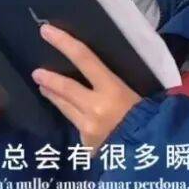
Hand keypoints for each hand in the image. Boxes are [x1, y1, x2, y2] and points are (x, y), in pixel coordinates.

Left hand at [32, 24, 142, 154]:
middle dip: (48, 79)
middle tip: (36, 72)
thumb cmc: (151, 119)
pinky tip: (73, 115)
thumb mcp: (138, 94)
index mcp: (113, 90)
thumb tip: (101, 71)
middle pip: (64, 87)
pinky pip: (76, 126)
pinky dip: (73, 118)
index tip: (46, 31)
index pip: (84, 59)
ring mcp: (87, 128)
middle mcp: (95, 107)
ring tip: (44, 88)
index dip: (63, 43)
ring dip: (53, 96)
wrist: (152, 157)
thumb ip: (117, 84)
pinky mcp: (86, 145)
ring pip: (64, 107)